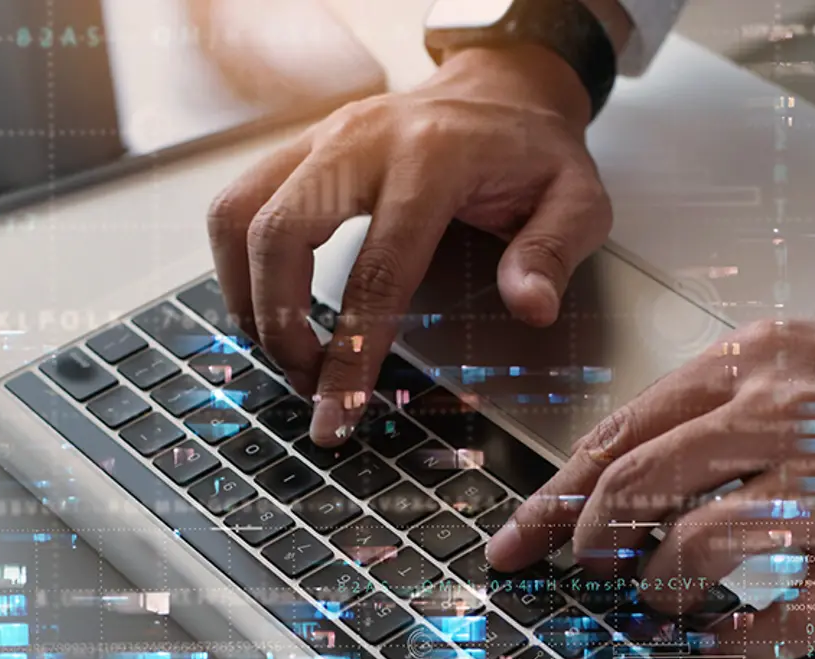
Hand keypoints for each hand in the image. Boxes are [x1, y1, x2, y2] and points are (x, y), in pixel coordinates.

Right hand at [207, 44, 612, 444]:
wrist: (499, 90)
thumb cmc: (531, 152)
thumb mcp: (578, 198)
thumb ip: (553, 252)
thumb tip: (528, 307)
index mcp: (431, 159)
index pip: (375, 271)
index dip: (351, 353)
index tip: (338, 413)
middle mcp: (360, 141)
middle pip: (277, 235)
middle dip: (278, 325)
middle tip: (305, 381)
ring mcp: (319, 139)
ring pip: (237, 215)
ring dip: (245, 296)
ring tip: (282, 348)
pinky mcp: (297, 149)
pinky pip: (236, 205)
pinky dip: (238, 267)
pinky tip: (268, 307)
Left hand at [486, 320, 814, 658]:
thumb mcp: (813, 359)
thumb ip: (722, 403)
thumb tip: (624, 475)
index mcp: (759, 357)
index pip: (620, 429)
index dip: (555, 494)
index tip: (517, 536)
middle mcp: (786, 410)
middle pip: (637, 486)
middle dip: (591, 545)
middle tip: (586, 575)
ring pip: (695, 548)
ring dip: (660, 590)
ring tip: (662, 602)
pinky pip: (786, 616)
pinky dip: (739, 642)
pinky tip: (724, 644)